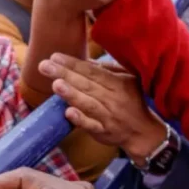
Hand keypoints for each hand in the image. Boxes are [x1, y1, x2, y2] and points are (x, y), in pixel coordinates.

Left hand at [38, 54, 166, 164]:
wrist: (143, 131)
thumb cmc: (133, 101)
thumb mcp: (128, 80)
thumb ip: (108, 70)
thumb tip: (85, 62)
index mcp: (117, 83)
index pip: (92, 71)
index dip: (74, 64)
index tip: (55, 56)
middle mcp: (112, 98)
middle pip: (86, 85)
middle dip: (64, 74)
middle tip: (44, 66)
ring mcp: (107, 116)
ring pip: (88, 103)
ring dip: (72, 94)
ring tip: (55, 85)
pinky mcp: (104, 131)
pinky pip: (92, 126)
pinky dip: (81, 119)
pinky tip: (68, 112)